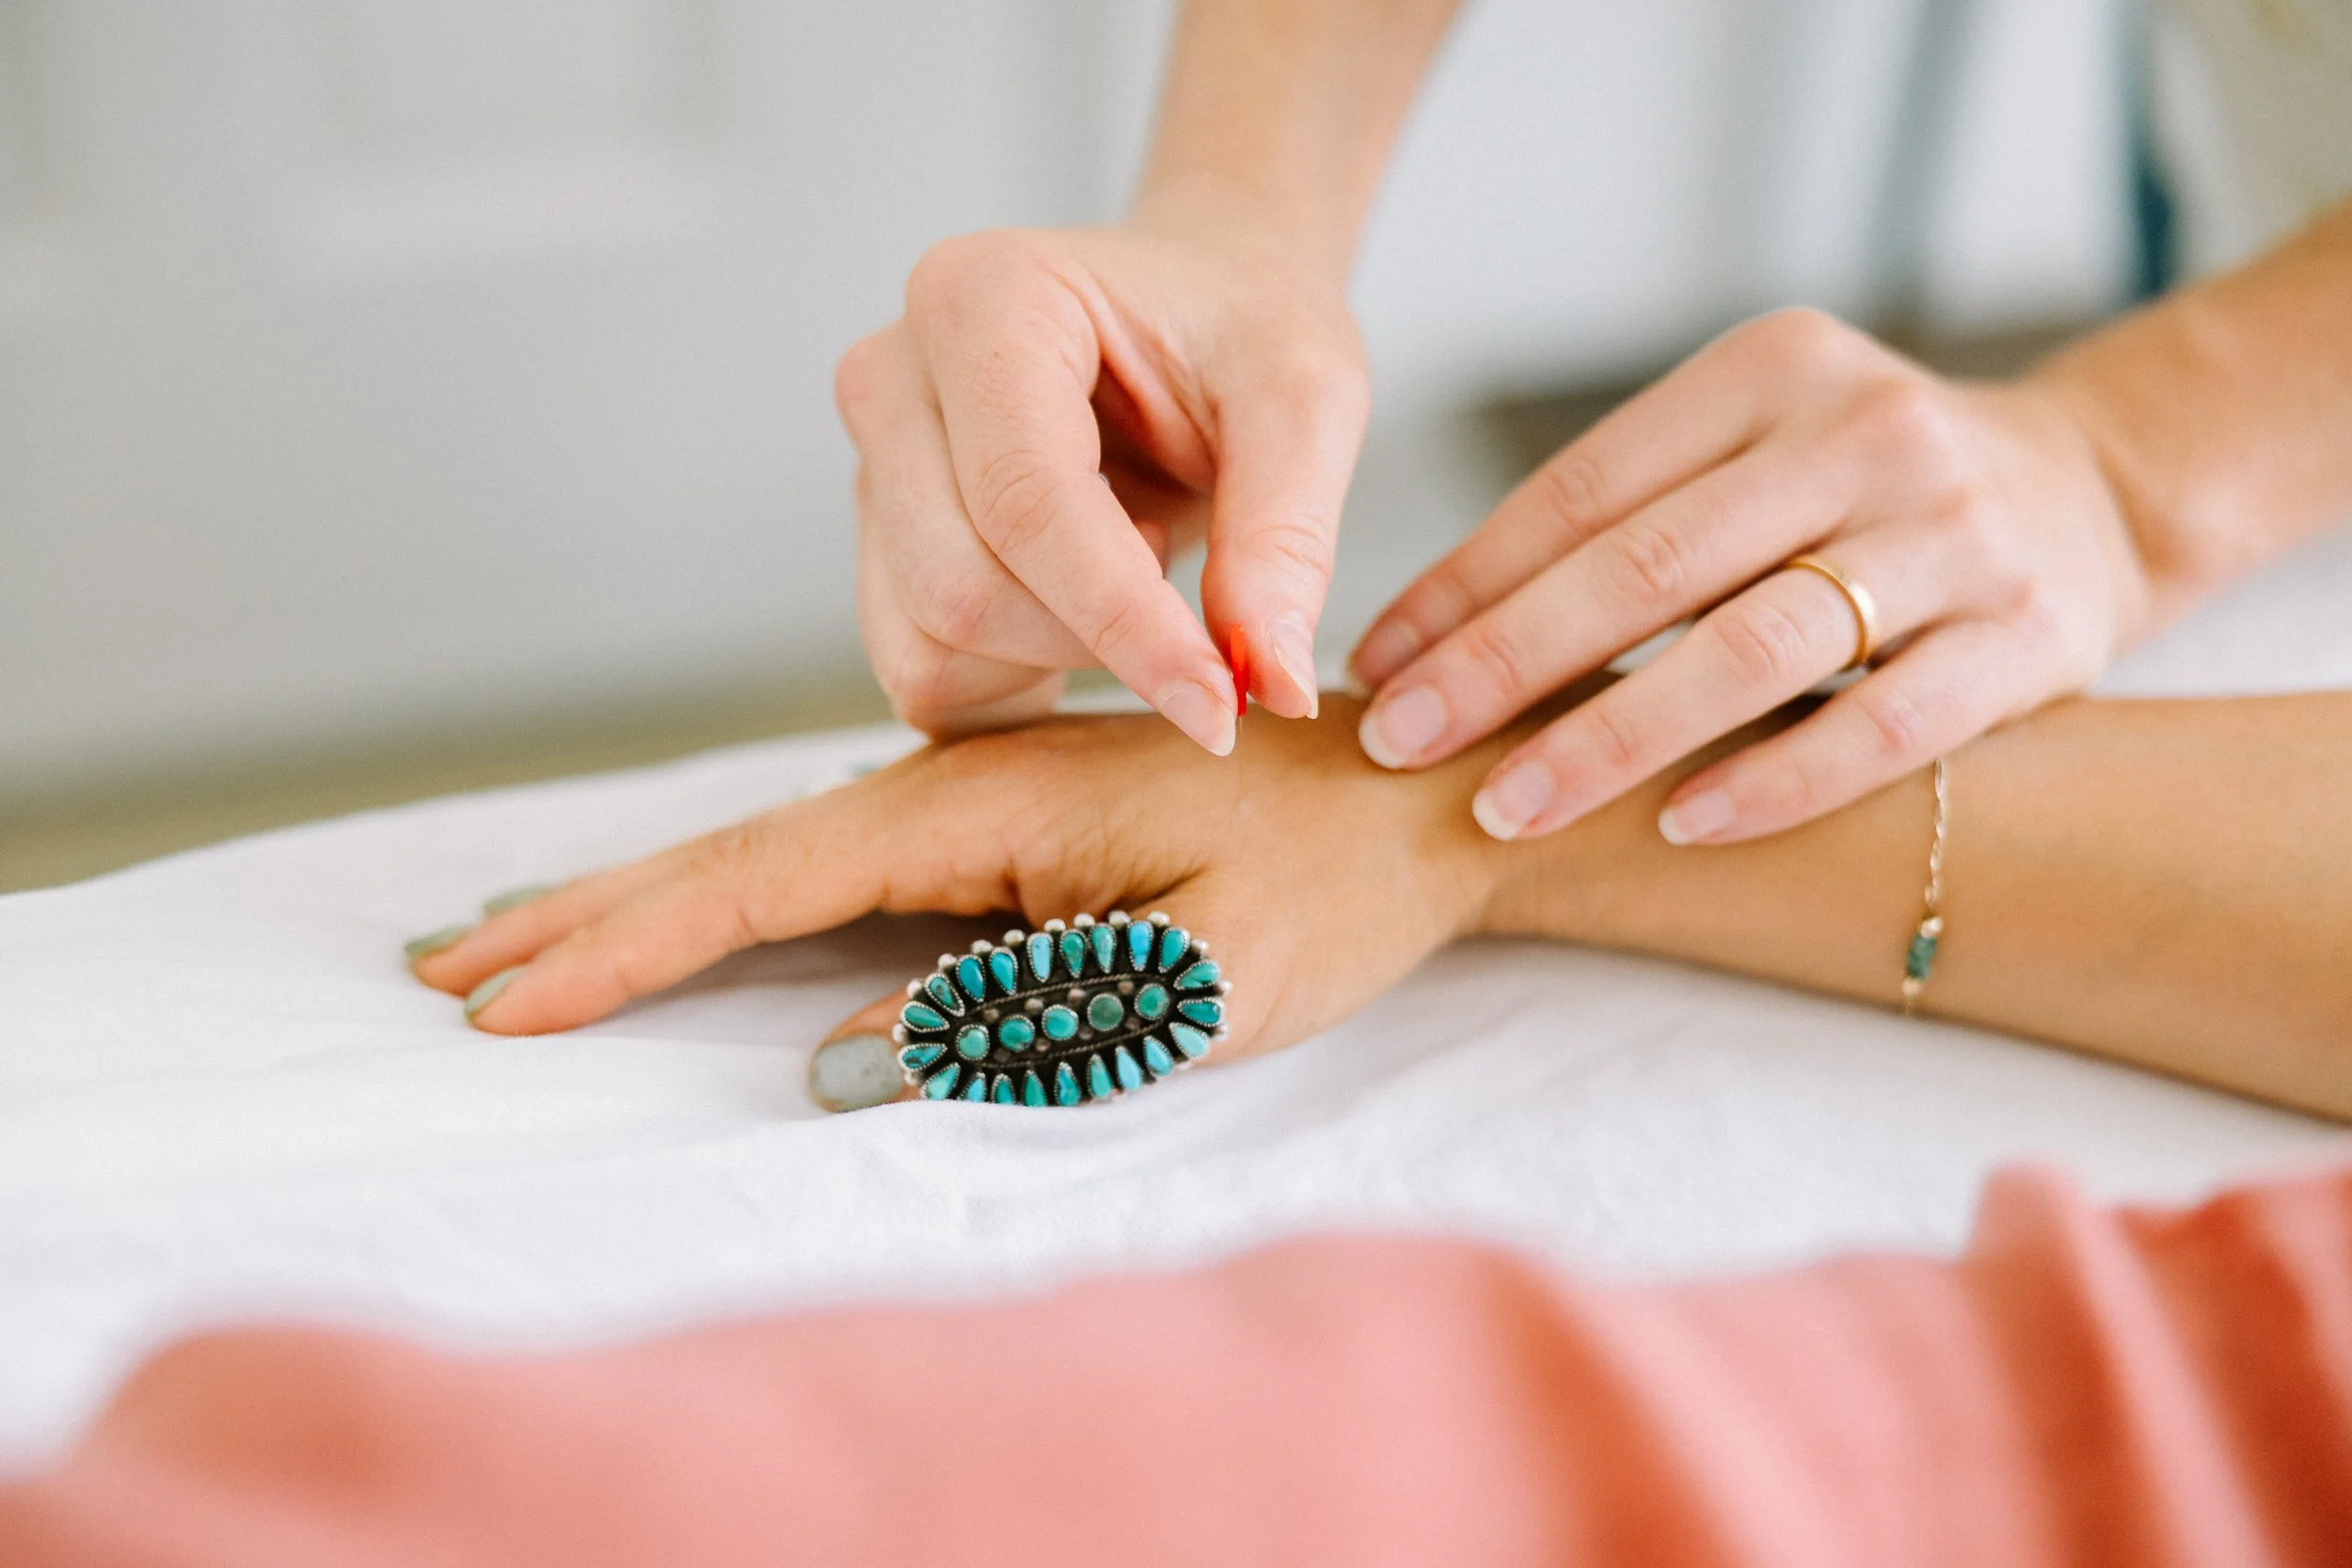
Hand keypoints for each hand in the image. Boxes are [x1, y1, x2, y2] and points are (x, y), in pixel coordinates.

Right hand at [409, 700, 1508, 1107]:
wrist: (1419, 787)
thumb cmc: (1336, 881)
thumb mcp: (1205, 975)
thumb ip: (1026, 1014)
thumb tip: (838, 1061)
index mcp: (985, 803)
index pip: (762, 877)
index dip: (629, 944)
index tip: (506, 999)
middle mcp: (955, 784)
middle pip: (734, 852)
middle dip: (592, 916)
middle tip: (449, 969)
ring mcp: (973, 798)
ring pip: (774, 853)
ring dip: (644, 901)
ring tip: (519, 941)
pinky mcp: (1001, 821)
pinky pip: (835, 863)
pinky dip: (736, 894)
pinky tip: (693, 916)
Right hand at [837, 201, 1368, 749]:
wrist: (1198, 310)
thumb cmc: (1242, 330)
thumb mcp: (1305, 405)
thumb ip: (1286, 540)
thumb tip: (1273, 685)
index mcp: (986, 299)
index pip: (1027, 503)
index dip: (1125, 623)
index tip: (1221, 705)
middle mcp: (895, 375)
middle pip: (958, 587)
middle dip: (1091, 640)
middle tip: (1183, 579)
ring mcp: (872, 462)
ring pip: (927, 643)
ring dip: (1051, 656)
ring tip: (1128, 567)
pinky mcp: (879, 538)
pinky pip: (919, 670)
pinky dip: (1011, 679)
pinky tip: (1078, 612)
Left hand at [1346, 308, 2149, 844]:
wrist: (2093, 488)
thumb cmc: (1859, 488)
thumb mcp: (1752, 449)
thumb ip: (1627, 517)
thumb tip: (1430, 635)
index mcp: (1770, 370)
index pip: (1583, 489)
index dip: (1466, 583)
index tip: (1376, 665)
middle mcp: (1864, 431)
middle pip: (1649, 564)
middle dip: (1504, 663)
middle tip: (1401, 742)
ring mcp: (1955, 532)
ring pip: (1756, 645)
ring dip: (1616, 735)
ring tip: (1508, 806)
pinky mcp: (2031, 634)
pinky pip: (1885, 723)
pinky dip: (1776, 780)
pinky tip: (1681, 827)